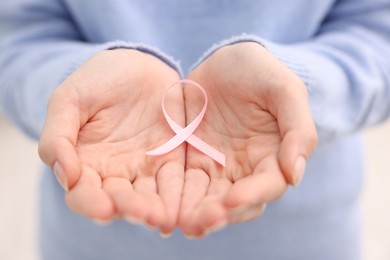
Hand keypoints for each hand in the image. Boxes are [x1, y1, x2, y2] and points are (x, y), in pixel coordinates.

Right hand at [39, 49, 183, 234]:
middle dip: (128, 209)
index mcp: (84, 163)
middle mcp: (113, 173)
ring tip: (160, 217)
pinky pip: (172, 181)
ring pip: (147, 197)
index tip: (102, 207)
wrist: (136, 64)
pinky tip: (177, 210)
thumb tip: (66, 175)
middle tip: (140, 213)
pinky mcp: (170, 159)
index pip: (83, 194)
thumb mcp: (68, 101)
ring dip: (153, 210)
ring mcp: (143, 168)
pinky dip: (175, 197)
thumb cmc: (97, 81)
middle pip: (118, 201)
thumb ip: (58, 137)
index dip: (90, 203)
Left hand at [179, 42, 317, 236]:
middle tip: (200, 223)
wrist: (226, 60)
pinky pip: (184, 183)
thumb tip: (295, 175)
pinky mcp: (192, 159)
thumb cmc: (261, 72)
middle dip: (220, 214)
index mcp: (273, 155)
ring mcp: (218, 166)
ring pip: (209, 198)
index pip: (268, 185)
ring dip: (197, 213)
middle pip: (236, 202)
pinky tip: (165, 209)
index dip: (253, 195)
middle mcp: (246, 168)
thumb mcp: (284, 90)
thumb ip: (298, 129)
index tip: (233, 201)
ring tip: (183, 224)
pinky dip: (177, 198)